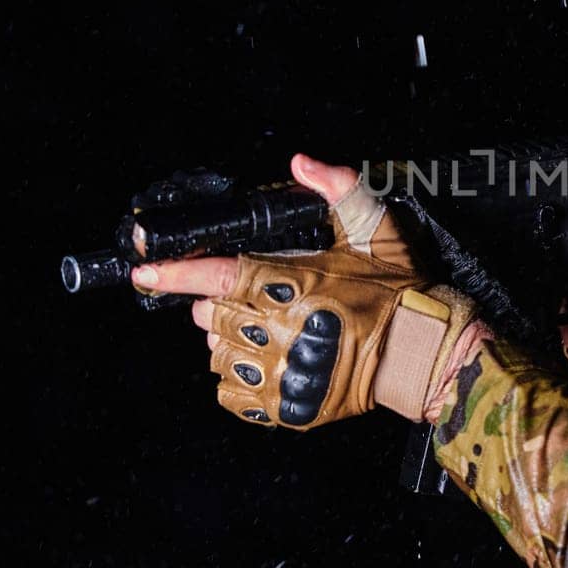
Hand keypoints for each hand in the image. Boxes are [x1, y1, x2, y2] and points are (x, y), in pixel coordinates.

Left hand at [133, 154, 473, 428]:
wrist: (424, 353)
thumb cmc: (399, 291)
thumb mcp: (377, 229)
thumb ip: (339, 189)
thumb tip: (302, 162)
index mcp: (294, 285)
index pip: (218, 276)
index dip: (175, 274)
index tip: (143, 271)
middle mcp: (280, 330)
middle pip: (210, 316)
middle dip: (216, 304)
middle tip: (251, 297)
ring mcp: (280, 372)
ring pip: (217, 355)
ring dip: (228, 341)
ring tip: (263, 331)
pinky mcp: (284, 405)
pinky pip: (231, 394)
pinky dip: (237, 379)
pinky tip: (264, 364)